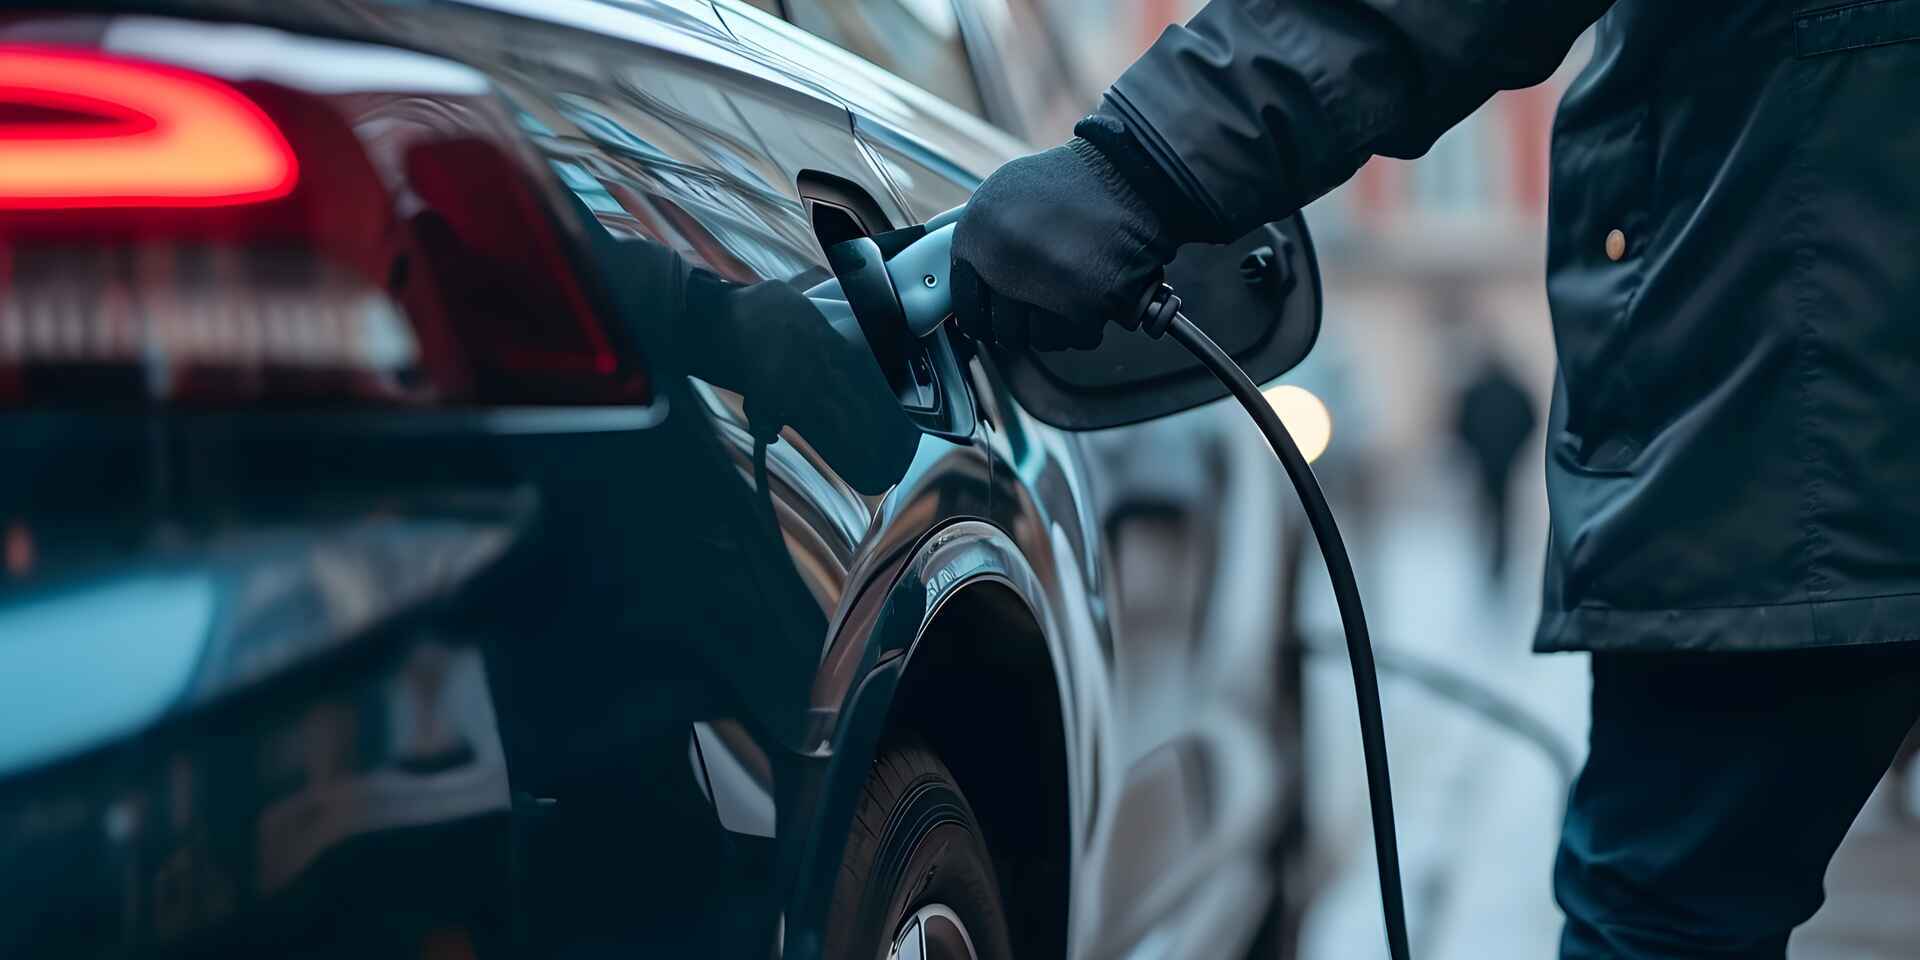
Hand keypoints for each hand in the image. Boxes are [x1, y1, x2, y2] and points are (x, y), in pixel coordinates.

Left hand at [951, 138, 1177, 350]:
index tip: (990, 316)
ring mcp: (1042, 291)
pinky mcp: (1084, 308)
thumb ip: (982, 241)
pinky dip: (1087, 325)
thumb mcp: (1002, 196)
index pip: (965, 305)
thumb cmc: (1071, 181)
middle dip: (1022, 322)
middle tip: (1040, 302)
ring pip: (1040, 339)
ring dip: (1054, 325)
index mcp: (976, 238)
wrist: (1129, 172)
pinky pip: (1078, 338)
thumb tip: (973, 281)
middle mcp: (1004, 268)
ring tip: (1069, 293)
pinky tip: (1092, 296)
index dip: (980, 315)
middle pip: (1004, 330)